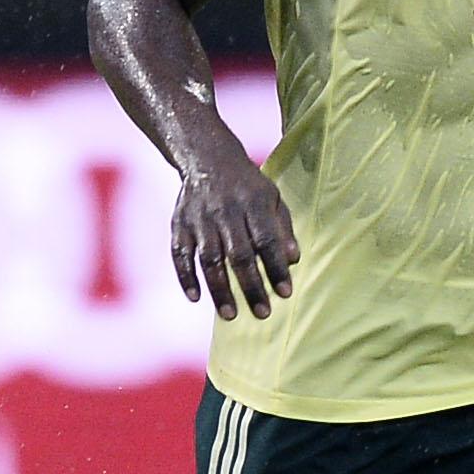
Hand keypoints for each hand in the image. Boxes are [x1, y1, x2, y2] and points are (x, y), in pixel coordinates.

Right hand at [171, 133, 299, 319]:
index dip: (276, 267)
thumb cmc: (247, 185)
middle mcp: (225, 211)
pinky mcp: (179, 225)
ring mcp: (200, 219)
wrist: (207, 158)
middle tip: (262, 313)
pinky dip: (186, 277)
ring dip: (220, 289)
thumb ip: (283, 228)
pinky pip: (180, 254)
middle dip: (251, 286)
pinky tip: (195, 298)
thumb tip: (294, 260)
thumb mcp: (272, 197)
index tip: (285, 293)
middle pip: (239, 254)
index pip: (267, 240)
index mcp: (254, 203)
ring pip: (209, 259)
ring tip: (231, 315)